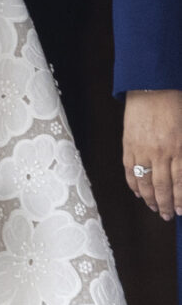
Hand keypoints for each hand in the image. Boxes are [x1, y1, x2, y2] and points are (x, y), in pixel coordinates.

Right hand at [123, 89, 181, 220]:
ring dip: (149, 198)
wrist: (152, 88)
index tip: (180, 211)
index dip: (180, 200)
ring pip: (145, 181)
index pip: (180, 183)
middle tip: (166, 216)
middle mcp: (161, 152)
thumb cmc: (175, 106)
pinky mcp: (128, 144)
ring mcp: (142, 149)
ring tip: (153, 207)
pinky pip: (130, 170)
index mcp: (179, 147)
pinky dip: (133, 184)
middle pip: (163, 186)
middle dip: (165, 205)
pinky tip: (138, 192)